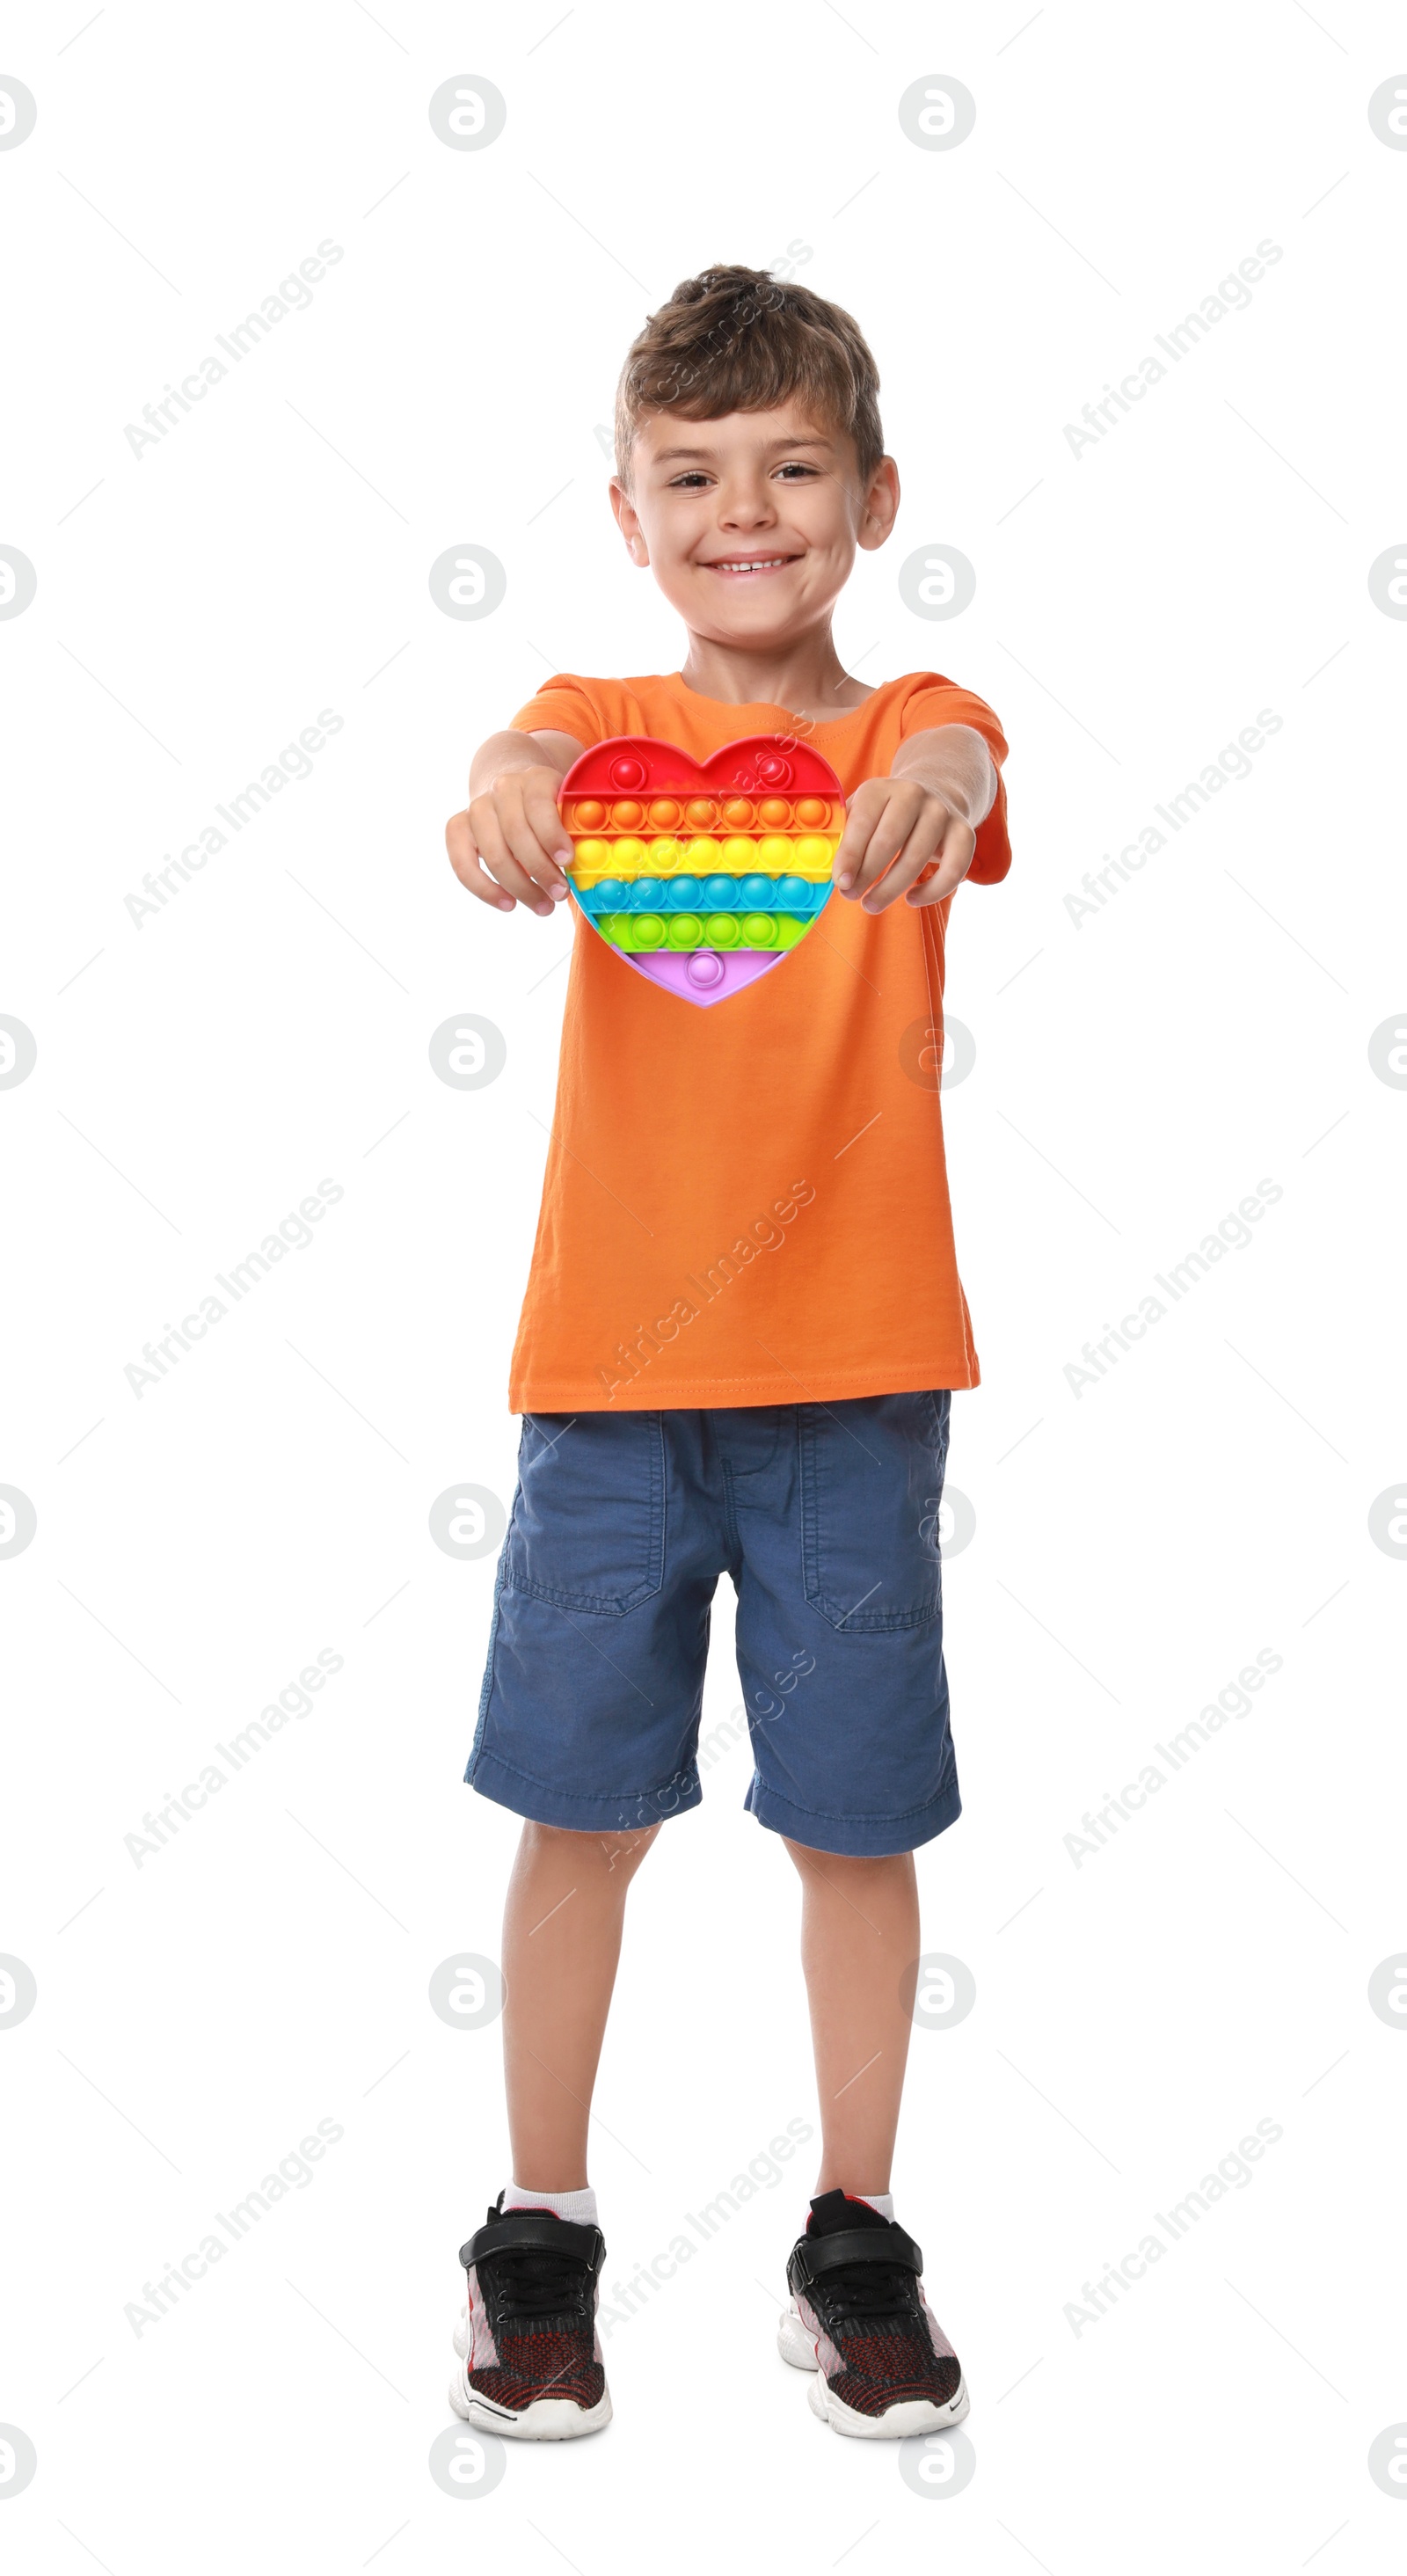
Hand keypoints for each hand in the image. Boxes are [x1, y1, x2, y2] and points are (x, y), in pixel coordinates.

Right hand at [445, 765, 573, 916]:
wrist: (513, 792)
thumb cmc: (549, 813)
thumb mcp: (567, 809)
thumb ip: (574, 829)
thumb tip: (588, 863)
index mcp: (535, 779)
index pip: (538, 805)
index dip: (552, 834)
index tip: (567, 861)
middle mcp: (502, 789)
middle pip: (516, 834)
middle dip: (541, 870)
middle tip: (560, 894)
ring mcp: (477, 808)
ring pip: (493, 854)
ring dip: (520, 887)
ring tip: (543, 907)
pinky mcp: (458, 827)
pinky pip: (462, 863)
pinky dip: (484, 889)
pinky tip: (508, 904)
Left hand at [832, 775, 975, 912]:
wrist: (934, 792)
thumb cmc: (885, 815)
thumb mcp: (861, 814)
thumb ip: (845, 837)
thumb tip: (830, 873)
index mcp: (880, 788)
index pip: (862, 823)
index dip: (849, 855)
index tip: (840, 882)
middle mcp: (913, 794)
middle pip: (889, 840)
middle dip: (867, 874)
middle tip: (851, 896)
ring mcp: (941, 812)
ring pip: (917, 857)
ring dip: (891, 888)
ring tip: (871, 904)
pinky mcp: (964, 831)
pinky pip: (953, 868)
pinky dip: (932, 891)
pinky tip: (911, 899)